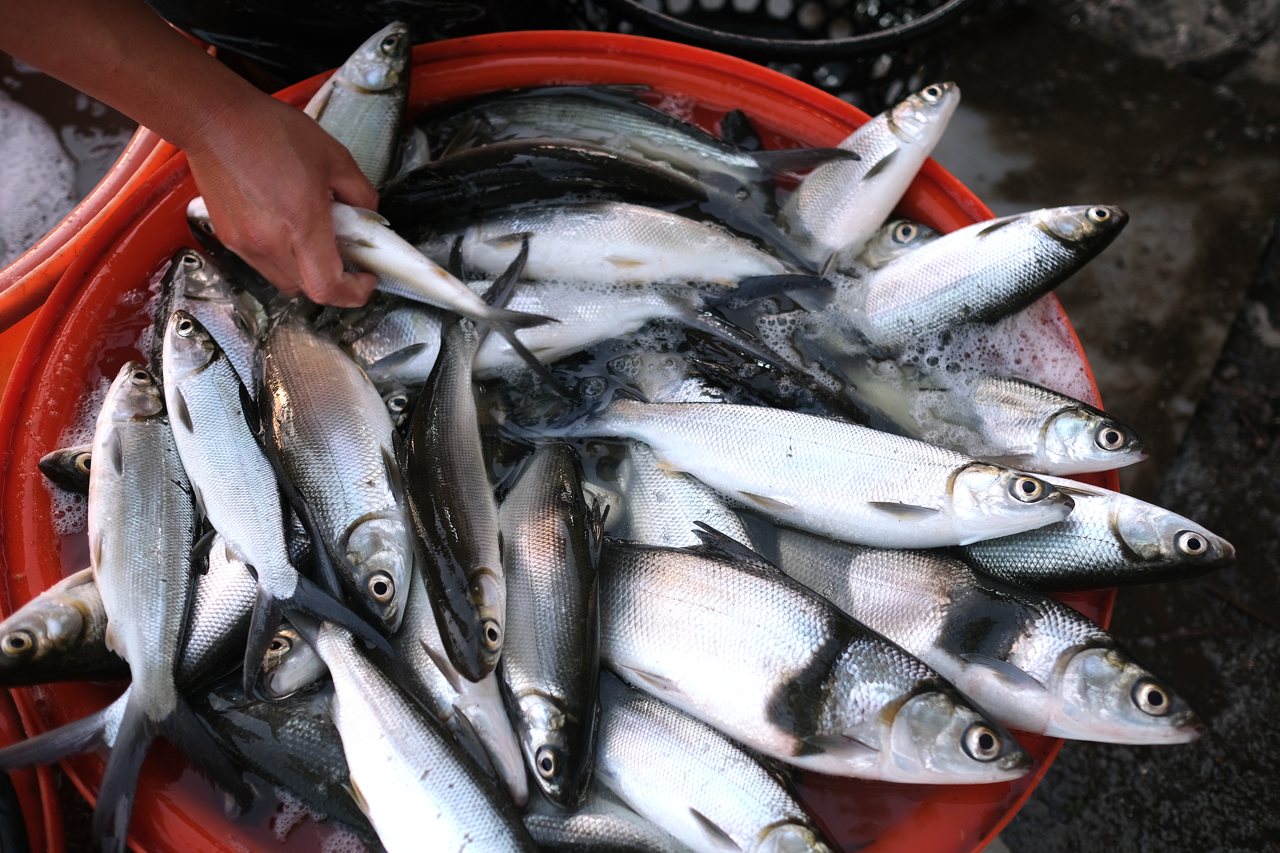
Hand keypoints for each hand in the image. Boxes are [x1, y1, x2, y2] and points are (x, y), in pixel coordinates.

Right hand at [184, 93, 379, 306]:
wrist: (214, 121)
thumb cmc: (272, 132)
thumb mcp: (334, 157)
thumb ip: (360, 193)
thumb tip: (367, 216)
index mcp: (301, 225)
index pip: (328, 288)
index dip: (355, 292)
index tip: (367, 276)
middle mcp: (270, 243)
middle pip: (309, 290)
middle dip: (335, 279)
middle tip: (346, 252)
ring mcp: (245, 245)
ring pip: (285, 281)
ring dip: (306, 270)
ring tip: (313, 236)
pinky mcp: (228, 238)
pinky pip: (263, 265)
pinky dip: (283, 257)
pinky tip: (286, 226)